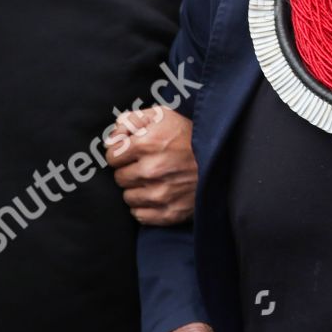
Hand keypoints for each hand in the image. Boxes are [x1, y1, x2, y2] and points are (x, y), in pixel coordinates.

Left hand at [106, 106, 196, 225]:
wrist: (220, 158)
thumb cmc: (189, 135)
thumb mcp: (162, 116)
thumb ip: (131, 120)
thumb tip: (111, 139)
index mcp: (147, 144)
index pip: (111, 156)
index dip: (122, 153)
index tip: (134, 152)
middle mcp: (151, 170)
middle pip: (119, 177)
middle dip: (130, 170)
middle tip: (148, 165)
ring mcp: (160, 194)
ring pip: (128, 197)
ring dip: (138, 189)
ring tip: (155, 179)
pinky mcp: (169, 212)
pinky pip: (140, 215)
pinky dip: (146, 207)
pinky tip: (158, 194)